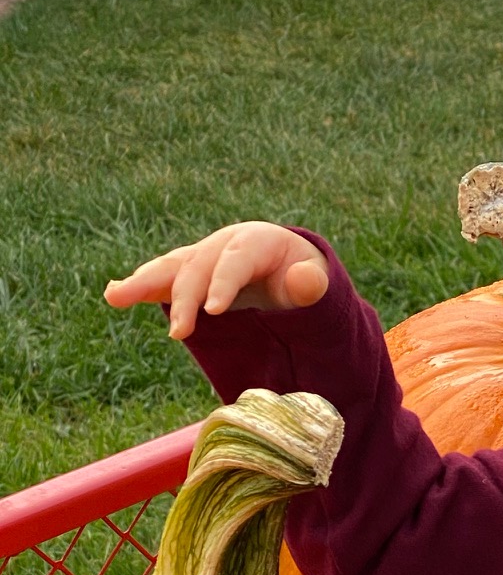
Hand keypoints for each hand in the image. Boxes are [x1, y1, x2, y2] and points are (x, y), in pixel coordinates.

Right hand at [104, 222, 328, 339]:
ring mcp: (203, 257)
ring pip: (172, 266)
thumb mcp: (316, 282)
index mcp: (255, 240)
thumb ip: (312, 284)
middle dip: (185, 297)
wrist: (289, 271)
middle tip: (179, 334)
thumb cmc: (305, 280)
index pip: (235, 260)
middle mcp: (222, 243)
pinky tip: (115, 295)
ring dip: (144, 282)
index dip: (223, 283)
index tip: (214, 312)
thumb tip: (306, 280)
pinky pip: (164, 277)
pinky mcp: (190, 274)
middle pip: (198, 265)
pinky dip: (141, 286)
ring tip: (116, 297)